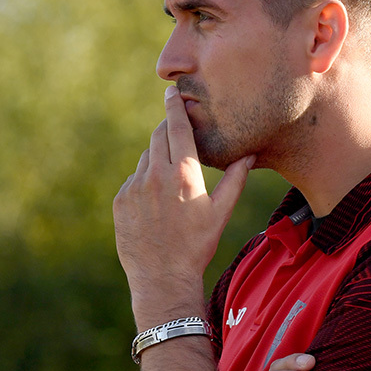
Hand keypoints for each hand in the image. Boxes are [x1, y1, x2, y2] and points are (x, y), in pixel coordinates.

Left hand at [113, 86, 252, 327]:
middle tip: (177, 134)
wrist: (162, 278)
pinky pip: (133, 180)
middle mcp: (155, 175)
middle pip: (158, 137)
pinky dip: (144, 182)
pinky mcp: (120, 200)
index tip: (172, 93)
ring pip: (145, 159)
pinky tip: (156, 204)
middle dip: (167, 131)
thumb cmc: (197, 246)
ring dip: (157, 161)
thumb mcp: (220, 212)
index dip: (174, 107)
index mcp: (183, 174)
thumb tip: (250, 154)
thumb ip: (235, 179)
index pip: (176, 127)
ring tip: (171, 184)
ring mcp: (134, 187)